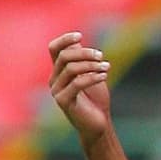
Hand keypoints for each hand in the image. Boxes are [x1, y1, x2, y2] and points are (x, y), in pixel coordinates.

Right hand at [49, 31, 111, 148]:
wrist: (99, 124)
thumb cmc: (96, 99)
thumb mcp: (91, 74)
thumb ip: (83, 59)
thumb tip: (77, 40)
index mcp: (59, 71)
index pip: (54, 48)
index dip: (64, 39)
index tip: (80, 35)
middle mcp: (54, 79)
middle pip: (64, 56)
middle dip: (85, 53)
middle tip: (102, 56)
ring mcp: (56, 91)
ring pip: (71, 68)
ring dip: (91, 65)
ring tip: (107, 67)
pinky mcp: (63, 101)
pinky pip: (77, 83)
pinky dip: (92, 77)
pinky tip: (104, 76)